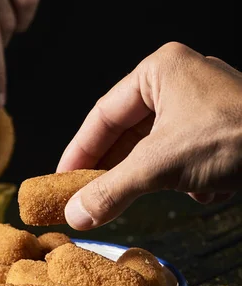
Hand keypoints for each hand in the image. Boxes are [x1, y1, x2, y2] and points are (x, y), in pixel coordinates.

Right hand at [57, 42, 241, 228]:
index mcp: (159, 71)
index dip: (78, 150)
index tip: (62, 179)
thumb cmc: (236, 137)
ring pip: (158, 149)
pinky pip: (186, 157)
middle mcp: (180, 83)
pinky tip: (206, 188)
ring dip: (157, 178)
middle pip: (129, 133)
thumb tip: (76, 214)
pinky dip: (189, 179)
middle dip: (117, 170)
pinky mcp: (222, 130)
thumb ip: (113, 190)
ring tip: (150, 196)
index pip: (102, 115)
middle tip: (88, 197)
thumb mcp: (161, 165)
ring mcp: (203, 107)